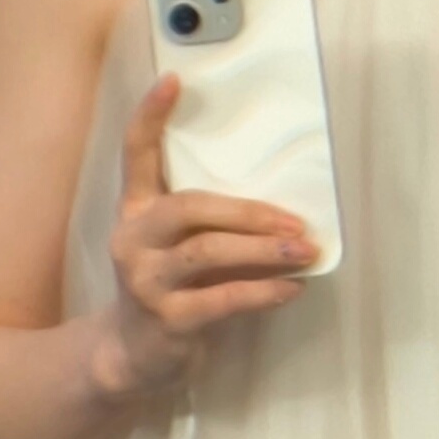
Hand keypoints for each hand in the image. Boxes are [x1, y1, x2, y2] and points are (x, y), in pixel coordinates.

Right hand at [94, 76, 316, 399]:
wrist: (132, 357)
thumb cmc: (169, 291)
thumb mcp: (176, 249)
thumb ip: (208, 224)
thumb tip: (282, 209)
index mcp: (136, 213)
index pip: (136, 155)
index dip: (151, 118)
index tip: (173, 80)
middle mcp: (133, 240)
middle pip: (189, 206)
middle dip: (250, 212)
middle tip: (296, 223)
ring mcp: (146, 281)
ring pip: (207, 251)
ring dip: (263, 250)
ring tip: (305, 251)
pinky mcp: (167, 320)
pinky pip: (223, 300)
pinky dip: (264, 292)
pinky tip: (292, 288)